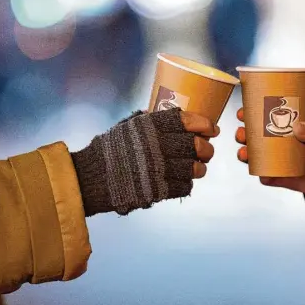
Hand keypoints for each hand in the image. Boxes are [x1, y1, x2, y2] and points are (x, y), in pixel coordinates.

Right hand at [73, 108, 218, 216]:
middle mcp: (159, 145)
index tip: (212, 129)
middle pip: (197, 146)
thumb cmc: (109, 149)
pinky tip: (182, 180)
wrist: (91, 177)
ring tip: (196, 167)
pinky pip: (185, 187)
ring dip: (199, 168)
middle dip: (206, 149)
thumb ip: (149, 121)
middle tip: (205, 150)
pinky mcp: (159, 190)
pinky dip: (187, 184)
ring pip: (196, 168)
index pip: (189, 121)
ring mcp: (160, 169)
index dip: (206, 124)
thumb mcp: (127, 127)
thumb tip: (167, 114)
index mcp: (152, 126)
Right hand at [235, 108, 304, 197]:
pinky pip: (270, 178)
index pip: (266, 120)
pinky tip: (259, 172)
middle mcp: (282, 145)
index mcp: (290, 131)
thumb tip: (297, 127)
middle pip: (256, 139)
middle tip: (241, 133)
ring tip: (244, 153)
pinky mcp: (287, 179)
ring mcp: (282, 162)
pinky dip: (263, 176)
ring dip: (246, 155)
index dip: (252, 116)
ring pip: (258, 157)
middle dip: (243, 135)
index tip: (243, 112)